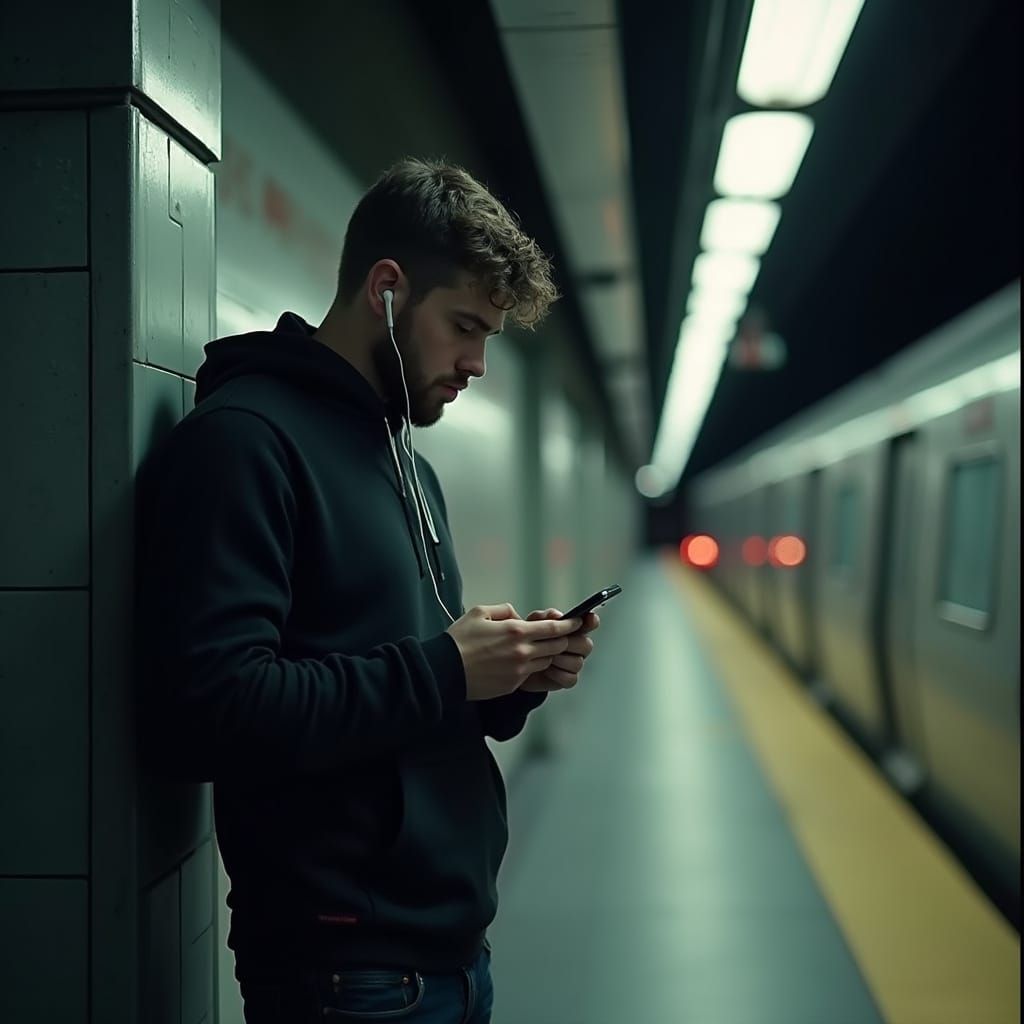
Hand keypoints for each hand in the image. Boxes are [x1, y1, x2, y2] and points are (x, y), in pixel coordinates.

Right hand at [447, 604, 582, 701]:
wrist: (444, 671)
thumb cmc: (459, 640)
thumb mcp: (480, 612)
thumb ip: (505, 610)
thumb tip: (518, 616)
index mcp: (517, 632)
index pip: (554, 629)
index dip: (570, 625)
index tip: (578, 622)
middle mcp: (522, 653)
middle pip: (556, 647)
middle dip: (562, 640)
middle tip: (563, 635)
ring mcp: (519, 672)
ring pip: (546, 662)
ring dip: (546, 654)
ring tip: (539, 648)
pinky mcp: (513, 685)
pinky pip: (530, 675)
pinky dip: (530, 667)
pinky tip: (519, 661)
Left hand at [519, 608, 599, 692]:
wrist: (517, 665)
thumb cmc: (528, 641)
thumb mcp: (531, 624)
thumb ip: (544, 618)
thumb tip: (557, 616)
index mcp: (573, 630)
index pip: (589, 623)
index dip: (592, 621)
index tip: (590, 618)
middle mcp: (577, 646)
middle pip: (586, 645)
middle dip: (568, 644)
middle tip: (552, 643)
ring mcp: (574, 663)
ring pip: (577, 662)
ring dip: (559, 659)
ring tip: (544, 656)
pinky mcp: (567, 679)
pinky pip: (570, 678)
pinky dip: (557, 674)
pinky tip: (546, 669)